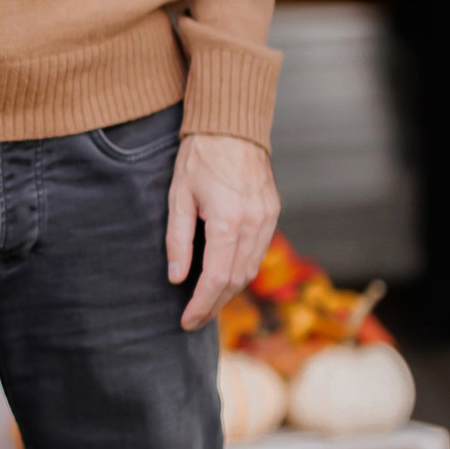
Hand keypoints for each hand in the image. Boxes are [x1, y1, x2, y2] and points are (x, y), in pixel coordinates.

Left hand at [168, 131, 279, 331]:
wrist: (231, 127)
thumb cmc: (199, 158)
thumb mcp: (178, 198)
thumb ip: (178, 240)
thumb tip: (177, 278)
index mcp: (228, 222)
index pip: (215, 278)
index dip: (200, 305)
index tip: (186, 321)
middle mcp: (254, 224)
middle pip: (236, 280)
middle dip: (214, 305)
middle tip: (194, 319)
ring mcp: (267, 219)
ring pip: (251, 270)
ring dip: (229, 291)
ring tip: (206, 303)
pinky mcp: (272, 213)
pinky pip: (258, 253)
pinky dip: (241, 270)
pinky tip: (224, 277)